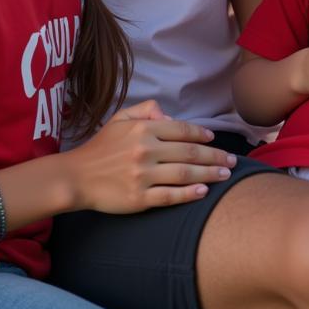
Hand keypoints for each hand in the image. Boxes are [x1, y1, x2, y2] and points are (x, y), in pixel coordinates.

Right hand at [64, 99, 236, 212]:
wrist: (76, 177)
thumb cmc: (100, 147)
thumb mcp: (120, 118)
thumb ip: (146, 110)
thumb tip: (168, 114)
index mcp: (143, 129)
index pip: (181, 129)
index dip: (201, 134)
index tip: (213, 138)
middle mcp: (146, 150)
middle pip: (189, 152)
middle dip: (214, 156)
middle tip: (231, 161)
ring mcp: (143, 175)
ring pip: (185, 174)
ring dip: (210, 174)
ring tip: (225, 175)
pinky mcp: (139, 198)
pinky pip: (170, 196)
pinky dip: (189, 194)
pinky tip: (204, 191)